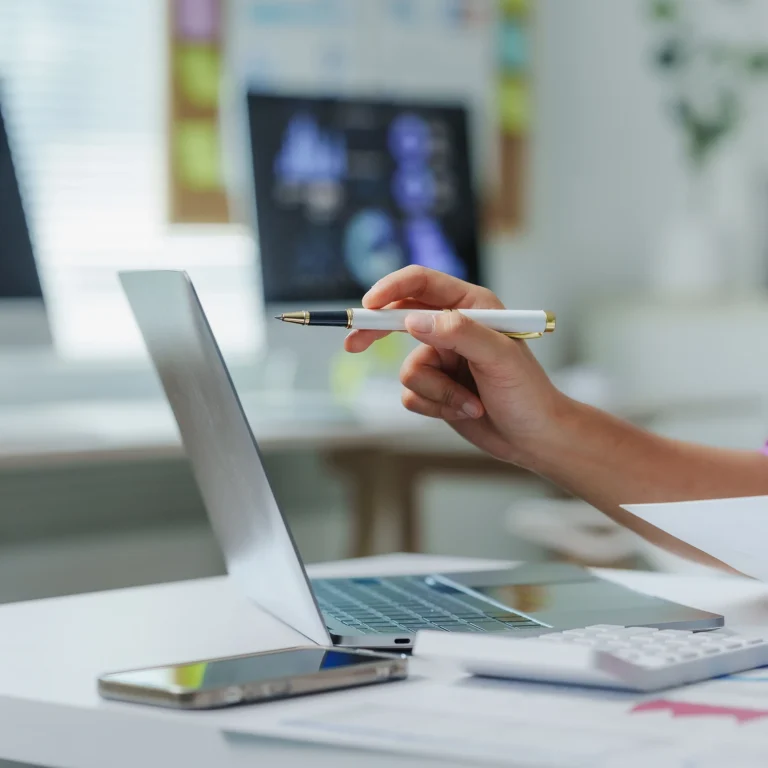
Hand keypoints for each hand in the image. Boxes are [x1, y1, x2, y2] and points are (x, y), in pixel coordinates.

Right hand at [345, 266, 565, 465]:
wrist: (534, 438)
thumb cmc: (527, 392)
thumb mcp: (498, 357)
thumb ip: (457, 332)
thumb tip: (411, 320)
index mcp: (472, 306)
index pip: (421, 284)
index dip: (391, 289)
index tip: (368, 304)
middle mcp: (453, 327)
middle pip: (399, 319)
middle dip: (378, 334)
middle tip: (353, 344)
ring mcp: (443, 358)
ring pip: (409, 369)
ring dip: (436, 391)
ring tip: (469, 403)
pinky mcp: (436, 387)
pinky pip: (411, 394)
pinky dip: (435, 406)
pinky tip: (466, 411)